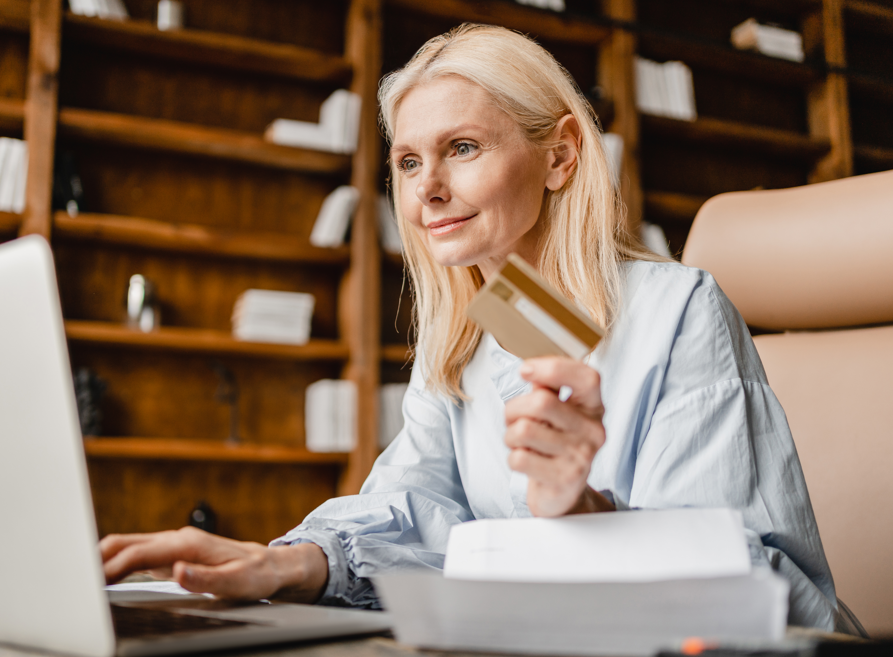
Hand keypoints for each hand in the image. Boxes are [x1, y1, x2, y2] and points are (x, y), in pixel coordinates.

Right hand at [100, 526, 327, 601]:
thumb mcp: (238, 581)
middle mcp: (179, 539)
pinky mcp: (175, 553)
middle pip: (126, 543)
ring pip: (129, 546)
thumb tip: (177, 571)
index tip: (88, 582)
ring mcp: (176, 544)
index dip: (110, 566)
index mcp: (188, 544)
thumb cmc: (257, 574)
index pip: (138, 553)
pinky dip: (116, 561)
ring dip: (103, 559)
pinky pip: (138, 553)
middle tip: (72, 581)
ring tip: (80, 580)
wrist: (273, 565)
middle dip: (97, 558)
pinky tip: (105, 575)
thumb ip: (206, 577)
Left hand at [504, 357, 613, 516]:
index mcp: (593, 408)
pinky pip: (520, 458)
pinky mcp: (564, 479)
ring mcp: (581, 456)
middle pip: (541, 402)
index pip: (587, 377)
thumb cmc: (556, 446)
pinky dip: (513, 458)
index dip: (553, 367)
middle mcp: (593, 431)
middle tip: (513, 419)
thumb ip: (548, 391)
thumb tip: (532, 373)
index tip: (525, 370)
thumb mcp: (558, 414)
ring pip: (524, 430)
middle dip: (514, 408)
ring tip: (520, 442)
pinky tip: (526, 461)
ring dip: (510, 435)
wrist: (563, 494)